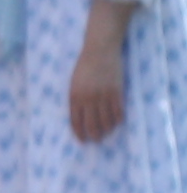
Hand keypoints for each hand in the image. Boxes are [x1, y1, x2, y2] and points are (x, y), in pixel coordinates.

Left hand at [72, 20, 130, 144]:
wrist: (99, 51)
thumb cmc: (84, 67)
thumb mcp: (74, 83)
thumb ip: (76, 99)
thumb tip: (80, 116)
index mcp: (74, 96)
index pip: (76, 121)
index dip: (79, 133)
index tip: (82, 141)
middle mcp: (88, 99)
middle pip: (92, 124)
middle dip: (94, 135)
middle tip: (96, 140)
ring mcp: (103, 96)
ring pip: (106, 121)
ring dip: (107, 129)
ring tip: (107, 133)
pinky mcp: (117, 92)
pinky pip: (118, 112)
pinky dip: (118, 120)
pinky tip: (116, 122)